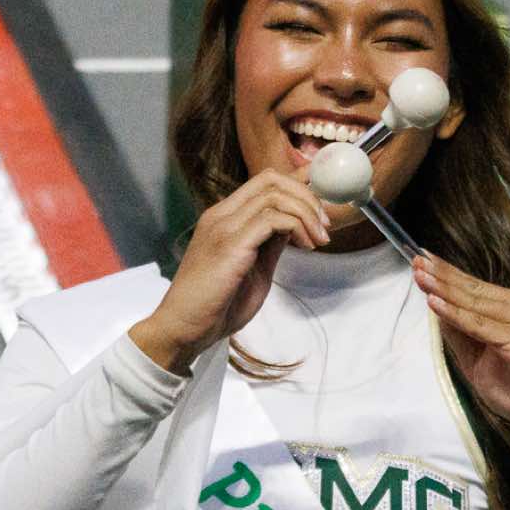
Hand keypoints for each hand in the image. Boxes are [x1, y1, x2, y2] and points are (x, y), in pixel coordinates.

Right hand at [130, 173, 330, 374]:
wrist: (184, 329)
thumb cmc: (216, 306)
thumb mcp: (253, 268)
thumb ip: (269, 244)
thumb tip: (293, 228)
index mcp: (224, 217)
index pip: (263, 182)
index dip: (297, 185)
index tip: (321, 207)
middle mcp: (222, 215)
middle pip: (272, 180)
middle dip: (307, 196)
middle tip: (325, 226)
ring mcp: (223, 227)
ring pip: (274, 194)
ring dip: (306, 213)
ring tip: (319, 240)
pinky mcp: (230, 244)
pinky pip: (272, 219)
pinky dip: (296, 227)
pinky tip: (306, 247)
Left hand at [413, 254, 509, 447]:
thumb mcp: (478, 363)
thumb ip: (460, 336)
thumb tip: (436, 309)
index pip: (474, 287)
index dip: (446, 273)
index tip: (420, 261)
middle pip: (473, 289)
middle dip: (441, 275)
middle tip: (415, 261)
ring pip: (475, 303)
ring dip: (445, 290)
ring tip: (421, 277)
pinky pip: (482, 326)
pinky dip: (457, 315)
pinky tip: (436, 304)